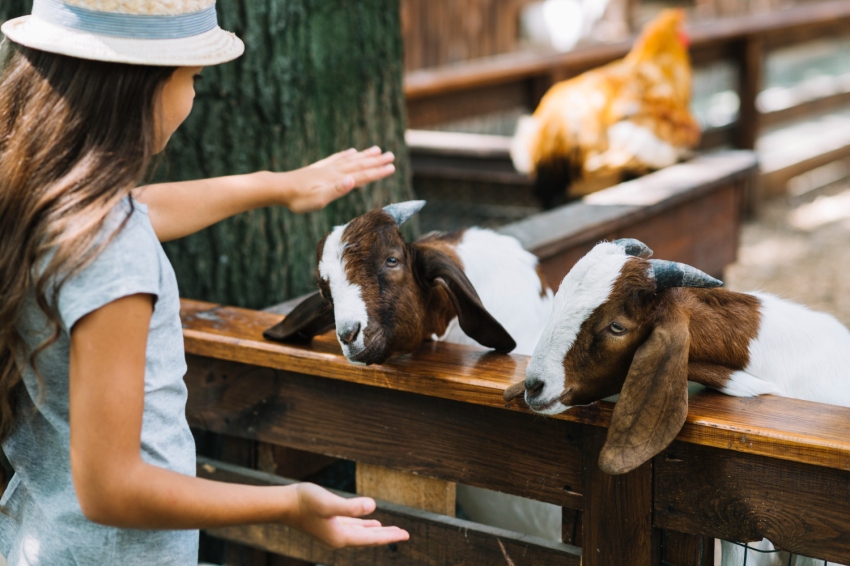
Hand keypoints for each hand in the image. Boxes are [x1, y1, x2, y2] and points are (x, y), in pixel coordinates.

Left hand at [282, 146, 395, 212]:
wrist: (279, 188)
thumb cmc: (299, 198)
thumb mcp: (319, 198)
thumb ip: (337, 189)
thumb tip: (353, 180)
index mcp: (337, 179)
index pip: (362, 175)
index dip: (378, 172)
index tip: (392, 167)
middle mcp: (334, 171)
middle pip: (359, 165)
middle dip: (376, 161)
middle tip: (391, 155)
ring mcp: (326, 168)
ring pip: (350, 160)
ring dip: (365, 156)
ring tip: (376, 149)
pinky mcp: (318, 168)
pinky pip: (337, 159)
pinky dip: (346, 155)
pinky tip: (351, 152)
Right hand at [290, 483, 408, 548]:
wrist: (283, 504)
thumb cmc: (304, 502)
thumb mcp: (329, 503)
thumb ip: (350, 507)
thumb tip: (372, 507)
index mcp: (341, 537)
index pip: (371, 539)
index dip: (389, 536)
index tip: (406, 534)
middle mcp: (338, 538)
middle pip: (368, 538)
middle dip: (387, 535)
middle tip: (405, 534)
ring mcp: (332, 532)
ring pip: (361, 533)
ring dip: (376, 531)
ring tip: (390, 530)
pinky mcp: (328, 524)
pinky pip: (351, 527)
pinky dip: (362, 525)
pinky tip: (368, 521)